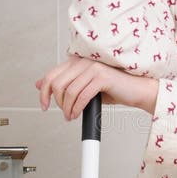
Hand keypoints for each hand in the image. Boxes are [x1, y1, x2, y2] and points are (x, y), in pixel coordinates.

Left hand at [35, 56, 158, 119]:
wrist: (136, 90)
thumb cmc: (112, 89)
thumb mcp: (83, 85)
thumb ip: (64, 83)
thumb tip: (40, 84)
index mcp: (77, 61)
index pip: (51, 75)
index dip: (44, 93)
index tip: (44, 106)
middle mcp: (83, 61)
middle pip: (57, 84)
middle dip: (57, 103)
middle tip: (64, 113)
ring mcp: (93, 67)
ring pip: (69, 92)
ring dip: (67, 109)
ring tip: (71, 116)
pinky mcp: (102, 77)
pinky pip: (82, 96)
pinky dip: (77, 109)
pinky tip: (78, 114)